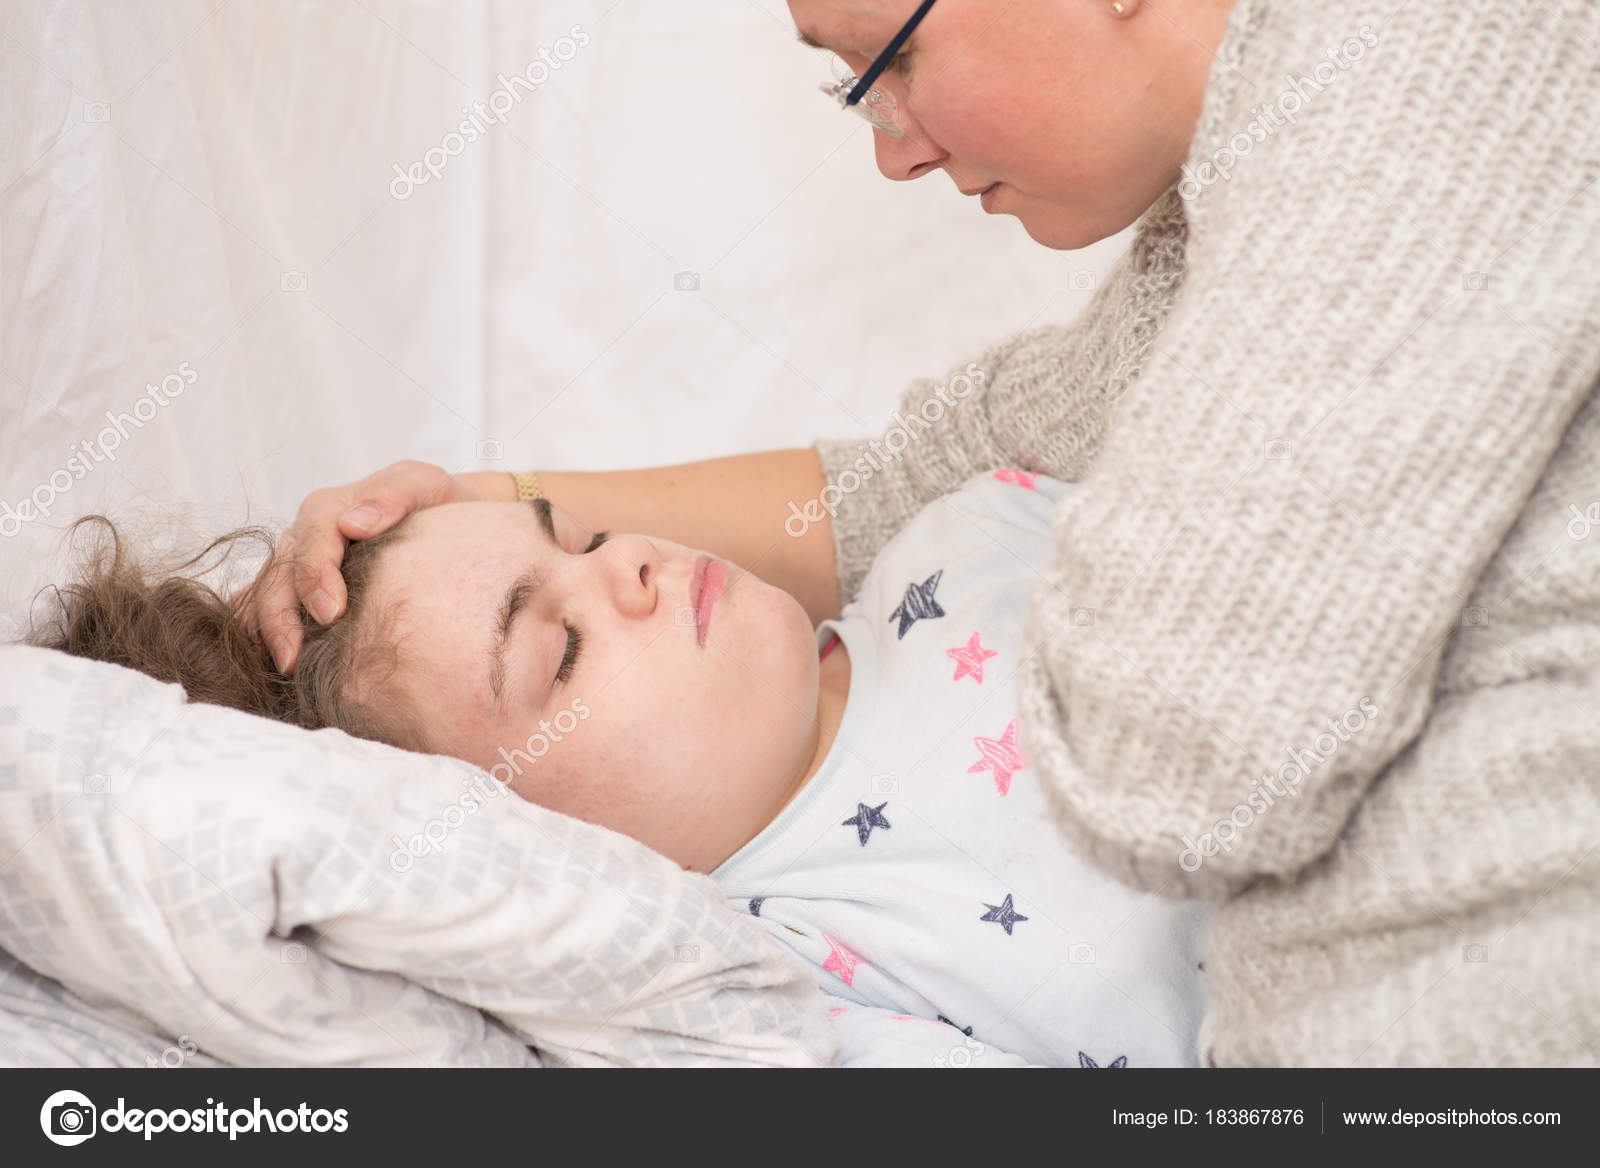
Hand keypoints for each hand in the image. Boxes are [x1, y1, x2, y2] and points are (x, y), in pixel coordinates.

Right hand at [241, 460, 490, 673]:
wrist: (443, 516)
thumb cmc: (433, 502)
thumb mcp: (423, 484)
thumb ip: (392, 495)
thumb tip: (353, 523)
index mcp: (327, 510)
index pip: (310, 542)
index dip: (315, 576)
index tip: (332, 613)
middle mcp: (303, 538)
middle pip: (278, 576)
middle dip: (281, 618)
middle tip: (293, 659)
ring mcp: (297, 567)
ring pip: (265, 598)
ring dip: (268, 634)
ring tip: (285, 669)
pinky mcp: (299, 594)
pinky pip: (270, 614)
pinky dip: (269, 637)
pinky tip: (280, 667)